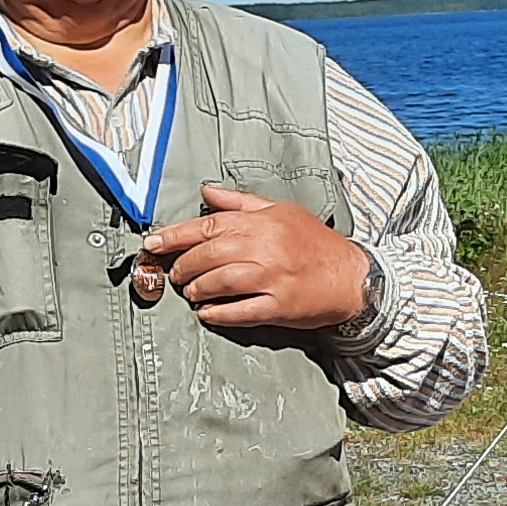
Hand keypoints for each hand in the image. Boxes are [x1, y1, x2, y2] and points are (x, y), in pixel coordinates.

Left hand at [135, 185, 368, 329]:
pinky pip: (241, 311)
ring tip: (191, 291)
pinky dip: (219, 313)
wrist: (352, 276)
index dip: (176, 235)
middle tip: (175, 273)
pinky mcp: (280, 306)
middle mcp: (266, 248)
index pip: (209, 225)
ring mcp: (272, 278)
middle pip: (210, 254)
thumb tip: (209, 192)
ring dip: (198, 288)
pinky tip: (207, 313)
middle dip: (185, 265)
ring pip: (221, 282)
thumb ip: (241, 203)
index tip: (154, 243)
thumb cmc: (316, 243)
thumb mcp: (281, 211)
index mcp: (263, 223)